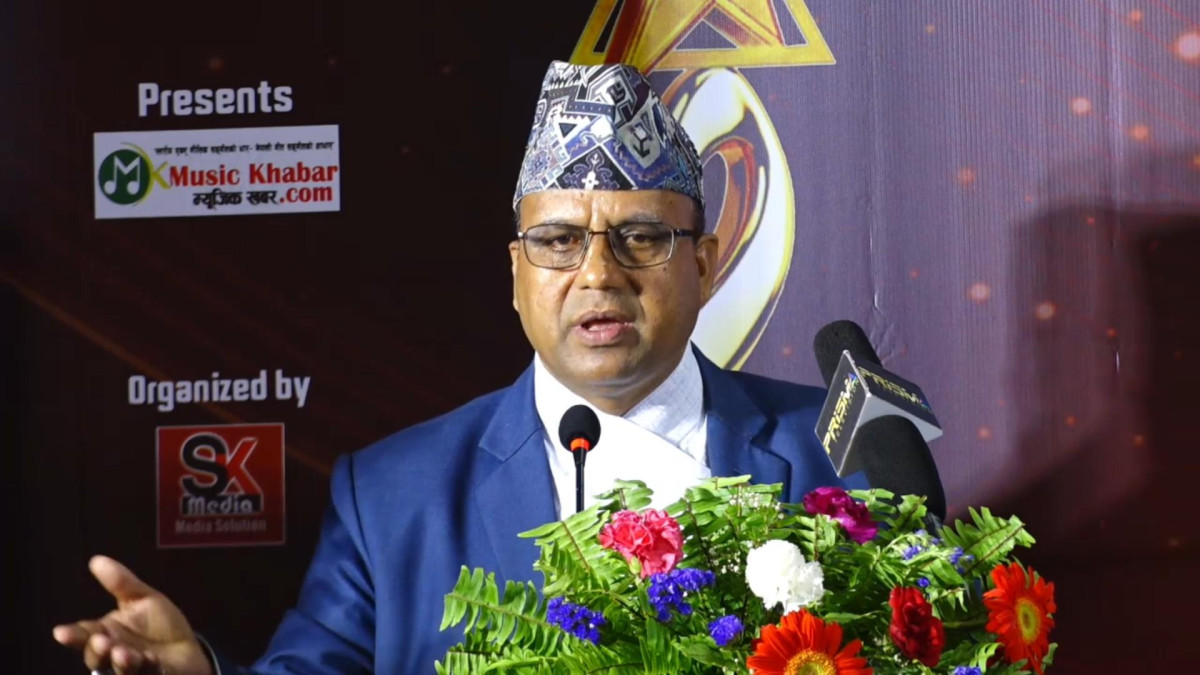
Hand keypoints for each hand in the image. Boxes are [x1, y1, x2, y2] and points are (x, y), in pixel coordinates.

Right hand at [52, 556, 213, 674]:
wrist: (187, 648)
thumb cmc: (159, 625)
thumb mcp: (142, 599)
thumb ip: (121, 583)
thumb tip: (96, 560)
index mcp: (107, 633)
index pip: (84, 634)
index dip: (72, 634)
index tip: (61, 632)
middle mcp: (114, 653)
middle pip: (96, 655)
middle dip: (97, 650)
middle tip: (102, 641)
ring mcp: (132, 669)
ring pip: (120, 669)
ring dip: (121, 662)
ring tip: (124, 654)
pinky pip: (146, 674)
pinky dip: (147, 667)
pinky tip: (151, 659)